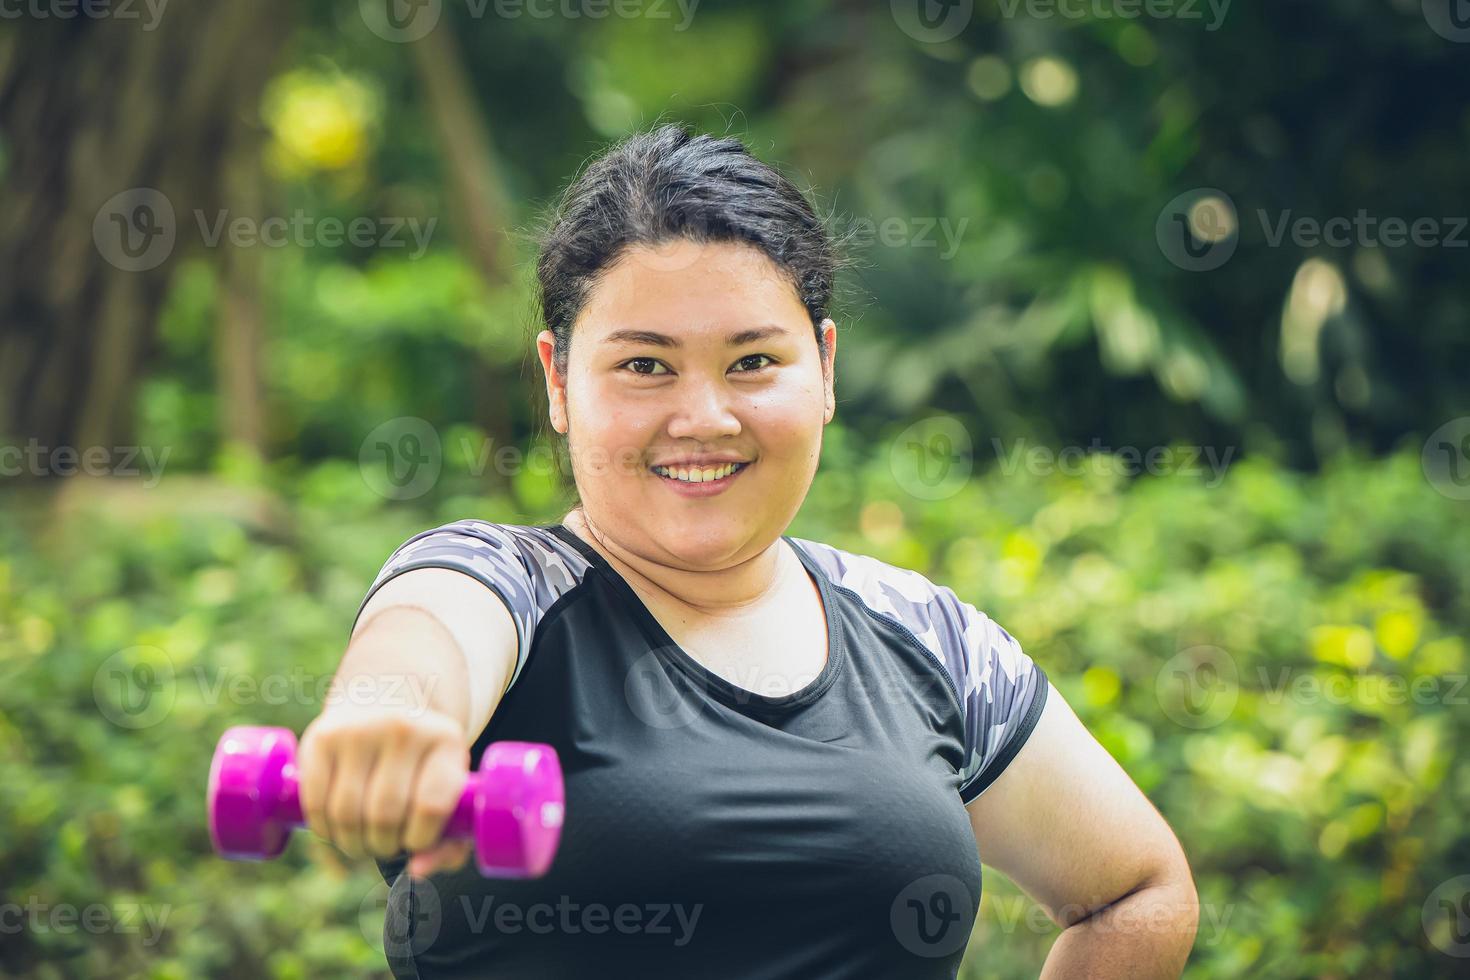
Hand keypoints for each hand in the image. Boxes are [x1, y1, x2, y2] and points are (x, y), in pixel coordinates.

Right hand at [297, 703, 473, 877]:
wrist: (387, 701)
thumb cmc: (423, 765)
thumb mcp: (449, 793)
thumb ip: (447, 843)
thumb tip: (415, 873)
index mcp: (446, 741)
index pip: (431, 807)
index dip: (420, 839)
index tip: (415, 841)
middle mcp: (404, 728)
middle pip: (385, 815)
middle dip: (384, 845)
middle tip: (385, 844)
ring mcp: (359, 729)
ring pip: (347, 814)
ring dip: (353, 844)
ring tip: (363, 840)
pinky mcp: (321, 736)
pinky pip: (315, 804)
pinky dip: (324, 829)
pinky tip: (337, 827)